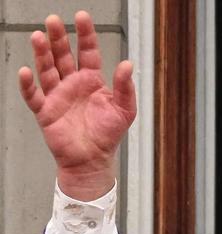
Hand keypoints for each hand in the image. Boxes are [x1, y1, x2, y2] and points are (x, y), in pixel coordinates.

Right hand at [18, 11, 135, 200]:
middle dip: (59, 38)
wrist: (93, 160)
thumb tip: (128, 64)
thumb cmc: (109, 135)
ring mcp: (58, 96)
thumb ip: (125, 87)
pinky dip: (28, 84)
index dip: (85, 35)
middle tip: (53, 20)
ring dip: (42, 54)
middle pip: (63, 55)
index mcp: (92, 80)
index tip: (81, 17)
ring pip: (47, 70)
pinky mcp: (46, 112)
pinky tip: (26, 71)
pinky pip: (34, 96)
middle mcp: (73, 84)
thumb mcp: (125, 110)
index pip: (87, 52)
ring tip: (39, 36)